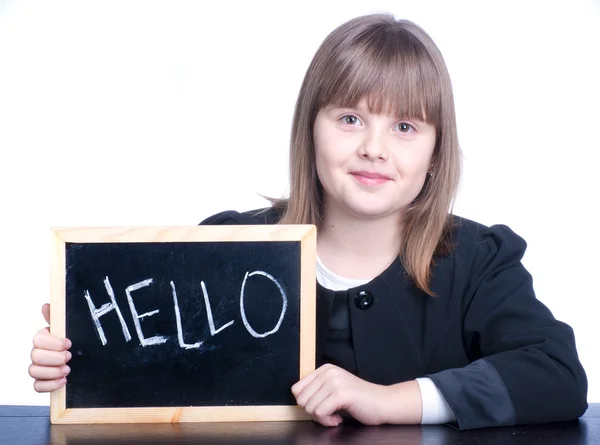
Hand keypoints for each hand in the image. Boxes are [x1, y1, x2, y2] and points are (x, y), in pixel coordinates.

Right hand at [28, 303, 71, 391]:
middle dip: (55, 358)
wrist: (82, 358)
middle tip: (69, 357)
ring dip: (53, 372)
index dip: (54, 343)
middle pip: (35, 357)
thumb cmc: (72, 342)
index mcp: (43, 338)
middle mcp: (37, 353)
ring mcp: (38, 368)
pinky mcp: (42, 381)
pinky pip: (37, 386)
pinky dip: (50, 385)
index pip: (38, 340)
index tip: (68, 344)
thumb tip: (46, 306)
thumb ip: (57, 317)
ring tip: (67, 369)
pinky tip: (63, 381)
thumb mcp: (68, 328)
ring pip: (33, 371)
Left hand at [291, 364, 421, 426]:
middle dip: (314, 412)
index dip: (307, 403)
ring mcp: (334, 382)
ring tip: (336, 414)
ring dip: (322, 418)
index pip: (296, 389)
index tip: (321, 406)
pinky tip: (339, 418)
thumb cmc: (359, 400)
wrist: (383, 403)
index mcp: (325, 369)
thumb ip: (317, 390)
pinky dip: (328, 422)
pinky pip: (320, 414)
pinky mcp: (341, 394)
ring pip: (310, 408)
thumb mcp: (334, 388)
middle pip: (302, 400)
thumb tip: (298, 399)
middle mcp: (328, 372)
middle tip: (330, 413)